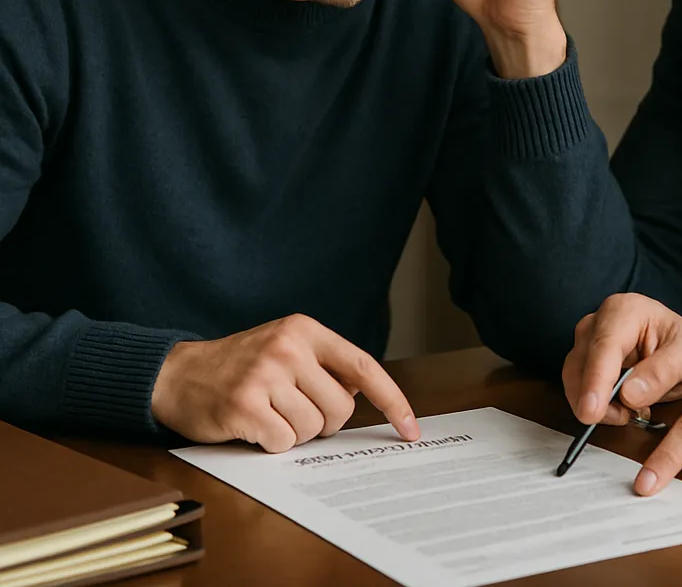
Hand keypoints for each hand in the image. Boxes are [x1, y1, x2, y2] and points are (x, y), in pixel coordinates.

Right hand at [151, 314, 419, 452]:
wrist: (178, 374)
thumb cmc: (241, 366)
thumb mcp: (286, 349)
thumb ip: (324, 366)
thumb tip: (361, 396)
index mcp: (306, 330)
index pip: (364, 367)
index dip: (393, 401)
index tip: (411, 430)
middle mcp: (289, 347)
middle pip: (339, 410)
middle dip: (323, 422)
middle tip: (292, 411)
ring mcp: (266, 374)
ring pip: (312, 430)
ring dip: (293, 433)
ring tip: (268, 413)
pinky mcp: (244, 404)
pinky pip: (283, 443)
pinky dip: (271, 444)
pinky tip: (252, 425)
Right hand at [562, 294, 681, 426]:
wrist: (670, 342)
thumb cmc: (678, 342)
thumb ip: (663, 372)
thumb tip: (630, 395)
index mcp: (625, 311)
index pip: (604, 347)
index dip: (596, 381)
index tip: (592, 411)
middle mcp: (597, 322)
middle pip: (581, 364)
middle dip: (597, 399)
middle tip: (625, 417)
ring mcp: (584, 341)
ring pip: (573, 378)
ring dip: (596, 405)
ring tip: (628, 412)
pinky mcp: (580, 360)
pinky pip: (577, 388)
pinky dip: (595, 405)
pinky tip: (618, 409)